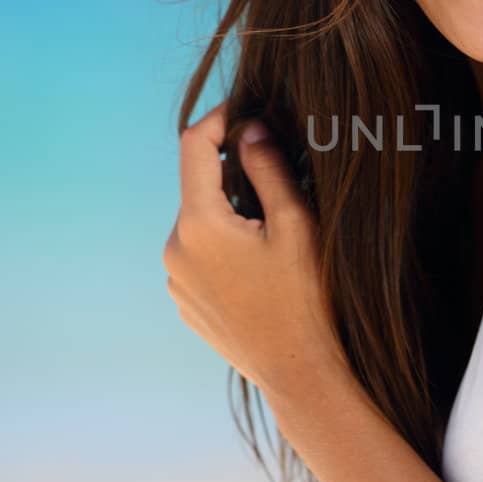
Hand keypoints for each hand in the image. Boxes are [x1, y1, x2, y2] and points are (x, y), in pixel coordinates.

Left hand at [162, 102, 348, 403]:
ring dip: (231, 216)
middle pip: (199, 189)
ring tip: (276, 235)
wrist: (301, 373)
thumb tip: (251, 128)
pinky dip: (225, 249)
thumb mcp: (296, 224)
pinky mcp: (185, 304)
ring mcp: (176, 281)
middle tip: (280, 179)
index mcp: (198, 224)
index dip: (219, 118)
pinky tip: (262, 269)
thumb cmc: (308, 297)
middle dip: (234, 175)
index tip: (246, 108)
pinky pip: (199, 259)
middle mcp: (174, 250)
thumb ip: (268, 168)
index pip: (194, 146)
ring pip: (201, 225)